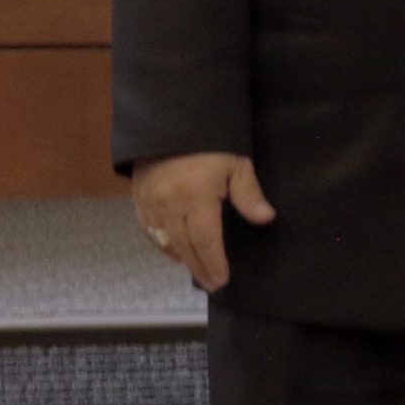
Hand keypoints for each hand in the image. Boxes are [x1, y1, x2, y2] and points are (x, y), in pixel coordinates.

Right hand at [130, 151, 275, 292]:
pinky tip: (173, 250)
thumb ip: (249, 194)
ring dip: (181, 258)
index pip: (205, 241)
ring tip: (197, 270)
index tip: (222, 280)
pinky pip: (148, 229)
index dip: (214, 263)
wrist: (169, 120)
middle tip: (212, 284)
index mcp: (195, 198)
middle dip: (199, 268)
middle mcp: (169, 205)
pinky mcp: (138, 197)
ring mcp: (150, 202)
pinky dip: (162, 243)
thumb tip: (266, 218)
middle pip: (184, 247)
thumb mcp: (236, 163)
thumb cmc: (210, 141)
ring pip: (165, 240)